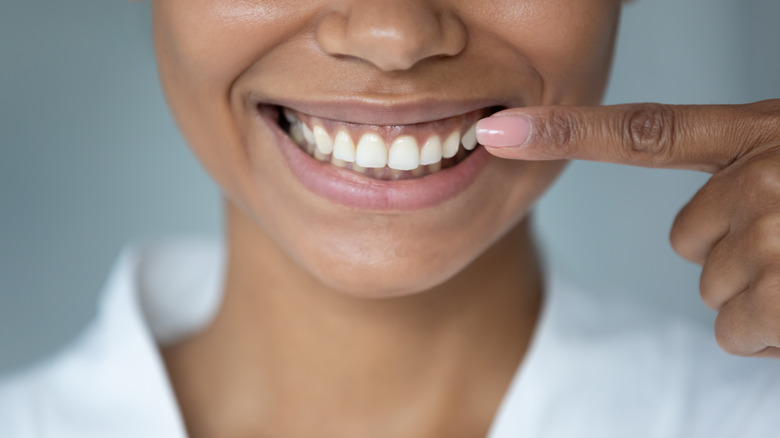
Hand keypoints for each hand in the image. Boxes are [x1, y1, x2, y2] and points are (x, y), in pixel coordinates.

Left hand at [476, 100, 779, 357]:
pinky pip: (736, 332)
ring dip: (758, 292)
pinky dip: (771, 333)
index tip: (501, 132)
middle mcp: (756, 181)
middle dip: (728, 249)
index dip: (566, 132)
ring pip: (712, 290)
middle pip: (685, 239)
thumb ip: (742, 168)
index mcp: (758, 135)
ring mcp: (767, 239)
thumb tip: (701, 220)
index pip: (644, 132)